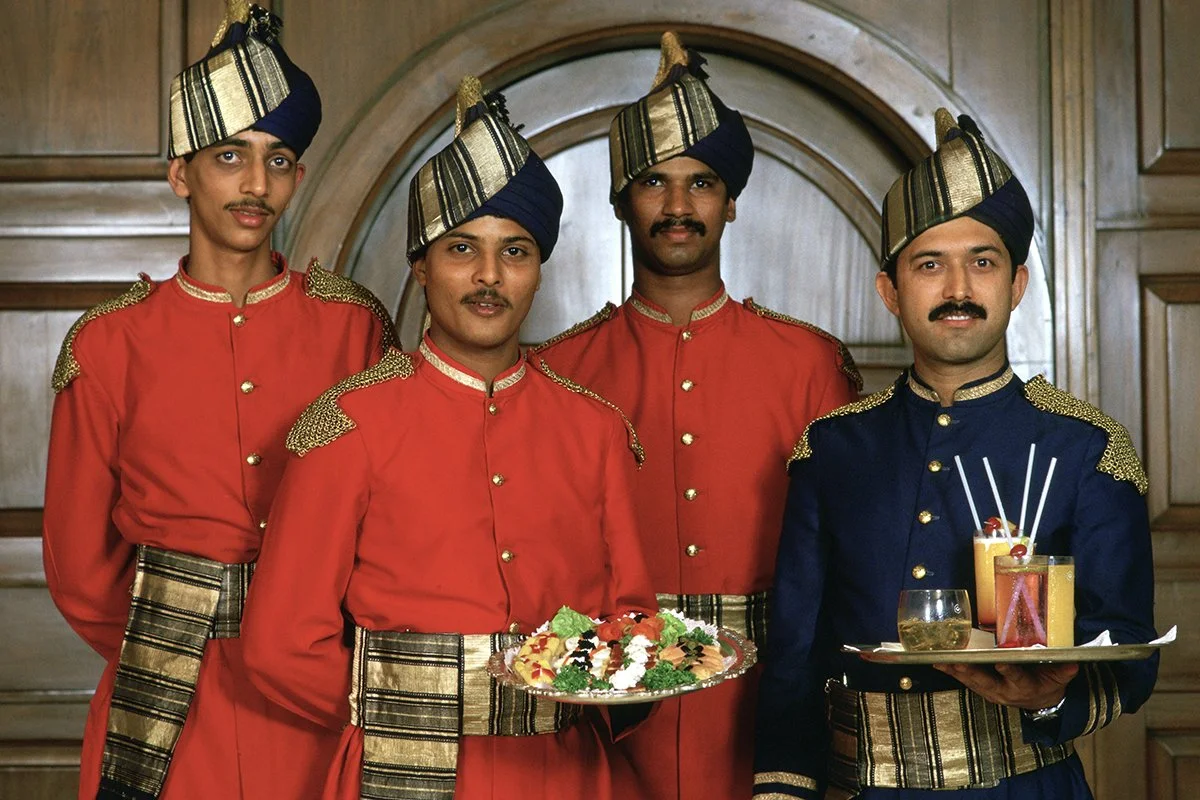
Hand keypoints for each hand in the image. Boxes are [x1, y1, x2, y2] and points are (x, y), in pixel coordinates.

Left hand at [933, 661, 1078, 709]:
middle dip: (972, 672)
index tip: (1001, 662)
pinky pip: (965, 681)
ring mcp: (991, 692)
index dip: (1010, 671)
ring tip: (942, 661)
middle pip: (987, 682)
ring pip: (972, 682)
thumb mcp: (1060, 678)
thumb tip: (1073, 662)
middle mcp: (1005, 692)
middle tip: (959, 662)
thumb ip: (1064, 670)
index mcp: (1025, 687)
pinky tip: (939, 664)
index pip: (1017, 678)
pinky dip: (952, 673)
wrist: (1040, 701)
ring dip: (957, 672)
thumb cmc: (1048, 683)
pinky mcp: (982, 690)